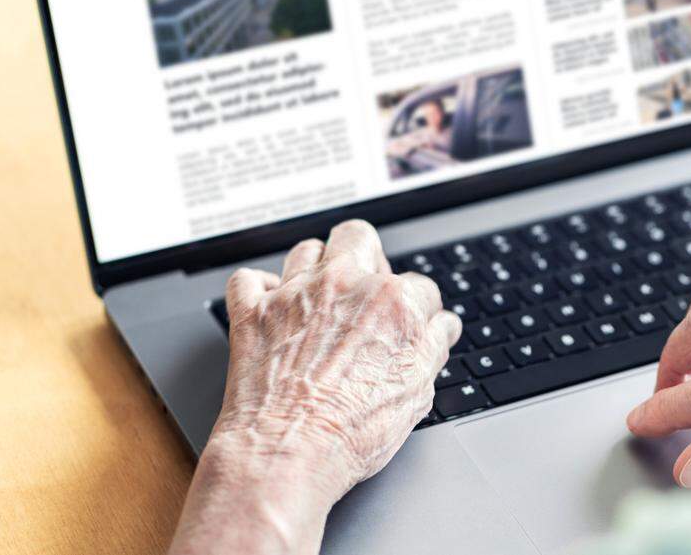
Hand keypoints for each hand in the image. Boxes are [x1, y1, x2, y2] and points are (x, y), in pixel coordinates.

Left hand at [214, 220, 459, 494]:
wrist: (286, 454)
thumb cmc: (351, 432)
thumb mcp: (417, 393)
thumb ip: (433, 347)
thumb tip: (442, 327)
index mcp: (393, 303)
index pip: (419, 286)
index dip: (417, 309)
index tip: (410, 325)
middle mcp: (345, 286)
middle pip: (359, 237)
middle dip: (366, 256)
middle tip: (365, 288)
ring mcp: (294, 294)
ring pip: (306, 249)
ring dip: (315, 269)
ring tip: (319, 297)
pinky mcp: (252, 312)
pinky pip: (248, 279)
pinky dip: (258, 289)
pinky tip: (270, 306)